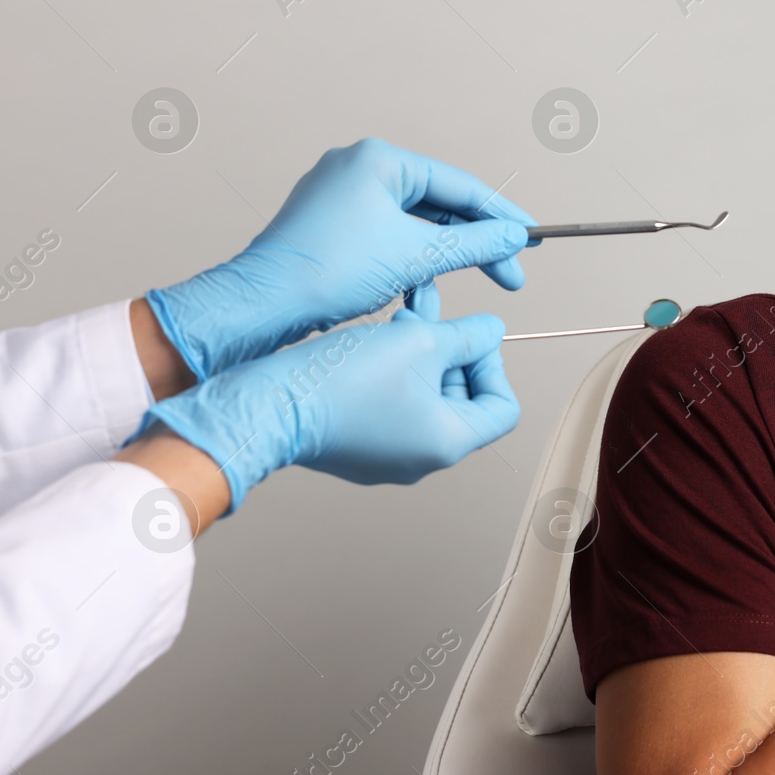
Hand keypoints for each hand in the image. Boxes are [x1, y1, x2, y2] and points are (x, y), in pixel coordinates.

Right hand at [131, 283, 519, 510]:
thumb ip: (467, 336)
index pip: (502, 409)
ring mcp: (388, 456)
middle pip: (463, 401)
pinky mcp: (358, 444)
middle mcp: (422, 459)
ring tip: (406, 315)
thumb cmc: (343, 381)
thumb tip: (491, 332)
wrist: (271, 404)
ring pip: (424, 397)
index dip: (494, 366)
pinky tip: (379, 335)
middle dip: (452, 352)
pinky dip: (395, 371)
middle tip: (433, 316)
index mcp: (448, 442)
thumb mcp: (420, 342)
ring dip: (421, 353)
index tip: (471, 338)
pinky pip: (393, 406)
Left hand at [146, 137, 534, 380]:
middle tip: (509, 275)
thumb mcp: (417, 257)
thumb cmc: (328, 272)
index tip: (531, 239)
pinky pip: (386, 243)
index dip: (502, 216)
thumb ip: (475, 244)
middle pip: (438, 207)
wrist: (262, 306)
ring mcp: (341, 198)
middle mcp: (358, 169)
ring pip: (413, 230)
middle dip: (473, 247)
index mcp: (379, 160)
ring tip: (444, 302)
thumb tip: (514, 237)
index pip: (460, 186)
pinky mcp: (331, 228)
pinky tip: (414, 302)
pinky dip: (406, 270)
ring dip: (437, 267)